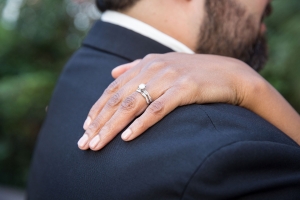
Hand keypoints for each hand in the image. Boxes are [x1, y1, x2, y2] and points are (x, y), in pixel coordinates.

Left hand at [77, 53, 261, 150]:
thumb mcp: (163, 64)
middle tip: (84, 143)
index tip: (85, 127)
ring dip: (112, 127)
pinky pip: (157, 109)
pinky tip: (127, 138)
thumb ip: (136, 67)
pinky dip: (141, 124)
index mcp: (145, 64)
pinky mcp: (184, 89)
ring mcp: (168, 78)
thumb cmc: (194, 73)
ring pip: (132, 105)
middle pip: (118, 99)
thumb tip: (113, 72)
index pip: (113, 89)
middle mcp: (153, 69)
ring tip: (98, 144)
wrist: (229, 73)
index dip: (97, 109)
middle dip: (99, 123)